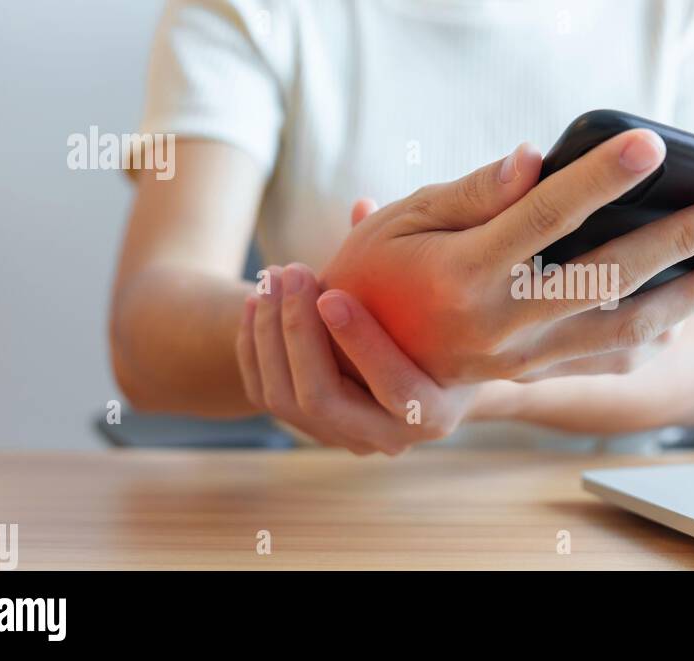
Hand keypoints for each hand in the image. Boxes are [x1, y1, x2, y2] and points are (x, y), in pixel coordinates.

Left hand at [235, 261, 473, 454]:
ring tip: (270, 279)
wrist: (426, 368)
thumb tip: (362, 204)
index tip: (333, 293)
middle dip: (298, 334)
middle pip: (324, 399)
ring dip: (271, 337)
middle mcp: (388, 438)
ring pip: (286, 400)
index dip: (362, 343)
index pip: (396, 388)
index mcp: (433, 414)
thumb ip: (408, 255)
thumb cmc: (441, 321)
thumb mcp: (437, 298)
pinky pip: (265, 396)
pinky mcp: (310, 428)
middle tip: (292, 273)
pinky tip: (255, 302)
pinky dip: (253, 350)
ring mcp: (344, 438)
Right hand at [320, 130, 693, 384]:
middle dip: (679, 241)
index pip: (546, 217)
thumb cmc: (375, 273)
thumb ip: (473, 192)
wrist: (351, 362)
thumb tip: (537, 158)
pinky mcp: (533, 376)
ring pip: (623, 329)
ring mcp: (522, 359)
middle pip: (607, 278)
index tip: (649, 145)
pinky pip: (606, 363)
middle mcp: (501, 323)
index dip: (600, 178)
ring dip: (690, 297)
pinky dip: (654, 339)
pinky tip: (688, 313)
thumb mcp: (403, 221)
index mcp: (464, 274)